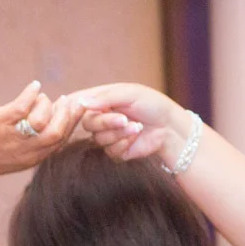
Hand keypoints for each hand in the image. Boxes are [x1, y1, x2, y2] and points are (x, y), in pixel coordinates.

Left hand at [0, 82, 83, 183]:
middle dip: (67, 113)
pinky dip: (31, 93)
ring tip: (40, 97)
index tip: (78, 108)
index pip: (63, 139)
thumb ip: (39, 141)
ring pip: (41, 118)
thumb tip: (55, 118)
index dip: (73, 122)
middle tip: (67, 100)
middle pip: (58, 131)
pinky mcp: (0, 123)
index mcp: (37, 156)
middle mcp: (28, 149)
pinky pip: (21, 106)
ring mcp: (14, 136)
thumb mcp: (22, 154)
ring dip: (45, 103)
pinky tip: (34, 86)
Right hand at [72, 83, 192, 166]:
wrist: (171, 127)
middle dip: (106, 122)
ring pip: (99, 139)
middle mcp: (102, 118)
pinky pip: (110, 151)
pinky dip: (124, 144)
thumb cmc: (152, 104)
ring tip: (137, 127)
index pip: (79, 103)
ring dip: (119, 133)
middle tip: (124, 119)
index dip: (74, 106)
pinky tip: (136, 137)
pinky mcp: (117, 151)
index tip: (76, 107)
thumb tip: (81, 103)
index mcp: (102, 100)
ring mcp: (109, 135)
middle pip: (87, 124)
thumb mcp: (129, 94)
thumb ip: (105, 98)